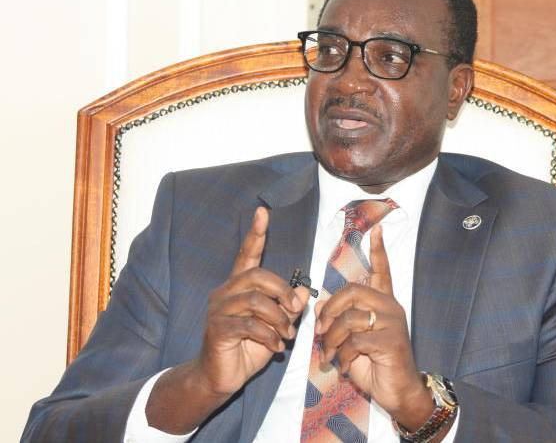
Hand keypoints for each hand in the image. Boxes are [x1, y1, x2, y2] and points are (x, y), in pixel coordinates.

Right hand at [197, 206, 309, 394]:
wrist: (221, 377)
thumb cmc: (249, 348)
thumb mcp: (276, 326)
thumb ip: (288, 308)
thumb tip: (305, 293)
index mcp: (239, 287)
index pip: (247, 255)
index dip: (256, 234)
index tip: (262, 212)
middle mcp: (225, 292)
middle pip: (258, 276)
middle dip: (283, 291)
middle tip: (295, 309)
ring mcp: (218, 310)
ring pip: (256, 301)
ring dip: (279, 318)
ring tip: (286, 335)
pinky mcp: (217, 328)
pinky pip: (250, 325)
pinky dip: (269, 336)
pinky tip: (276, 346)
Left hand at [314, 225, 433, 428]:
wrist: (399, 393)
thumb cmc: (375, 366)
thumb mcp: (353, 341)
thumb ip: (340, 321)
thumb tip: (321, 304)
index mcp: (383, 304)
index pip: (382, 271)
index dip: (378, 251)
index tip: (377, 229)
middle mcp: (390, 308)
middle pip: (352, 292)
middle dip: (330, 311)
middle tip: (321, 332)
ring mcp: (392, 324)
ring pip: (350, 318)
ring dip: (333, 340)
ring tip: (331, 356)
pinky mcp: (391, 342)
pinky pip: (355, 341)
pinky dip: (343, 356)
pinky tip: (344, 367)